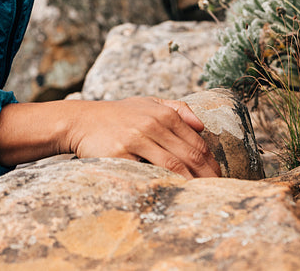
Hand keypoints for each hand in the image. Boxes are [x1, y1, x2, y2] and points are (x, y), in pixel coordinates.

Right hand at [65, 97, 218, 178]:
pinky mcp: (121, 154)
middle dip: (207, 177)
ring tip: (200, 197)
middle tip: (217, 193)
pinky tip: (173, 193)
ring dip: (190, 183)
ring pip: (174, 165)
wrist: (80, 120)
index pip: (197, 142)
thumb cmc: (117, 115)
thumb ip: (176, 108)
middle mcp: (152, 124)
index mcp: (163, 113)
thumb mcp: (146, 102)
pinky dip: (163, 184)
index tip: (218, 179)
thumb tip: (202, 126)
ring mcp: (136, 138)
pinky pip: (148, 172)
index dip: (211, 164)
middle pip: (190, 155)